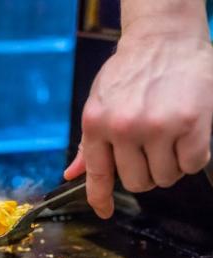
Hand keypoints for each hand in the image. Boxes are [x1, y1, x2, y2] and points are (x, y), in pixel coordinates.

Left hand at [65, 35, 212, 217]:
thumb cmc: (129, 73)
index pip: (97, 175)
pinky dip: (191, 157)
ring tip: (169, 140)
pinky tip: (187, 137)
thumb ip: (88, 144)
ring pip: (164, 177)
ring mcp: (156, 126)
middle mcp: (123, 128)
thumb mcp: (98, 104)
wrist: (163, 39)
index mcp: (95, 124)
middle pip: (136, 182)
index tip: (104, 212)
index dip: (100, 199)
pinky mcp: (190, 123)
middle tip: (151, 151)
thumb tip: (72, 175)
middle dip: (146, 173)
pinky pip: (191, 164)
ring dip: (169, 166)